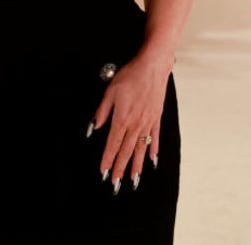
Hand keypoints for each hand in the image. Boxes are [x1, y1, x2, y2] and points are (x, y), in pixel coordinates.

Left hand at [90, 51, 171, 192]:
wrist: (153, 67)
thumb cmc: (131, 76)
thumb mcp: (110, 91)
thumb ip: (103, 111)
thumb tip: (94, 127)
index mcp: (122, 118)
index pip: (112, 144)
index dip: (107, 159)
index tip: (103, 172)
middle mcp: (136, 124)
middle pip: (126, 151)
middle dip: (120, 168)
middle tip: (116, 183)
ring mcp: (148, 123)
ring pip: (141, 149)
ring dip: (136, 165)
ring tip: (134, 179)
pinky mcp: (156, 118)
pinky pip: (155, 139)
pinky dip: (153, 150)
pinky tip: (152, 160)